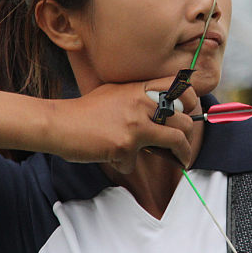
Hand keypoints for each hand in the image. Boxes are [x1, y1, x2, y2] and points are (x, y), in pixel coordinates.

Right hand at [46, 77, 197, 172]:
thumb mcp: (114, 94)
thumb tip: (159, 115)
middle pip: (183, 118)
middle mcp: (140, 103)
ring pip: (175, 139)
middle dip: (188, 136)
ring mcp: (134, 123)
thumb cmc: (85, 111)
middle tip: (184, 147)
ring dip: (182, 154)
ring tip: (181, 161)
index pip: (180, 87)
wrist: (59, 122)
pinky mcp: (125, 144)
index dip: (192, 101)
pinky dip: (126, 165)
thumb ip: (137, 99)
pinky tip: (115, 161)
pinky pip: (136, 162)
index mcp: (139, 89)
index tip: (189, 114)